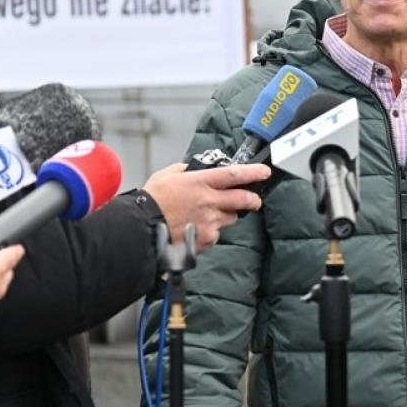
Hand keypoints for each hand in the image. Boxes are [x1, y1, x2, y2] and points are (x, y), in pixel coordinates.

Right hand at [142, 163, 271, 251]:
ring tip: (209, 215)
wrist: (142, 227)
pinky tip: (196, 228)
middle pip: (243, 199)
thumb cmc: (152, 200)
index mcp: (200, 182)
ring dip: (226, 216)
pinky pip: (217, 234)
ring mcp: (210, 222)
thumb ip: (186, 169)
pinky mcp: (207, 239)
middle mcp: (209, 202)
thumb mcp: (167, 175)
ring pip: (231, 218)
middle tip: (254, 200)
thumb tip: (194, 168)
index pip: (234, 175)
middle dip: (253, 199)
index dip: (253, 172)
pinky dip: (211, 231)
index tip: (264, 172)